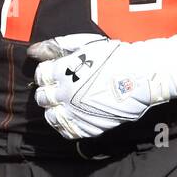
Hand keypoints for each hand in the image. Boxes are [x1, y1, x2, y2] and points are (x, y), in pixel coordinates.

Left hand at [28, 31, 176, 138]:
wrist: (143, 75)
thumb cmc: (115, 56)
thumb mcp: (85, 45)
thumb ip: (57, 47)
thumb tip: (33, 52)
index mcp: (62, 72)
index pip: (40, 76)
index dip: (47, 73)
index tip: (56, 72)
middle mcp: (65, 95)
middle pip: (42, 98)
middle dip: (49, 92)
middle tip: (61, 88)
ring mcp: (76, 113)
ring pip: (51, 117)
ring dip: (56, 110)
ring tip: (67, 104)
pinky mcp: (89, 127)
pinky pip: (68, 131)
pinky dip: (68, 125)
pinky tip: (74, 116)